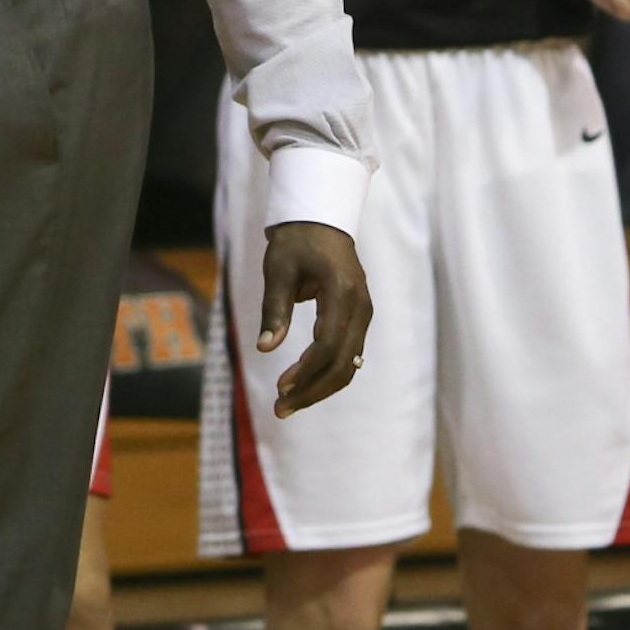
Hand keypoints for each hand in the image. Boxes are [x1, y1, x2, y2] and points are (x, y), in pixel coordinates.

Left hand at [256, 221, 372, 416]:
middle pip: (343, 364)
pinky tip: (303, 386)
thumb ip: (274, 308)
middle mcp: (361, 307)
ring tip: (287, 404)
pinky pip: (348, 354)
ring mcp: (364, 313)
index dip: (305, 372)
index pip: (328, 345)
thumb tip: (265, 348)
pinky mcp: (359, 318)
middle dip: (312, 390)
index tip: (280, 388)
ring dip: (320, 387)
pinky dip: (327, 373)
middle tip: (280, 409)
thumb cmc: (296, 242)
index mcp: (343, 292)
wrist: (321, 220)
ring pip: (349, 364)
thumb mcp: (278, 269)